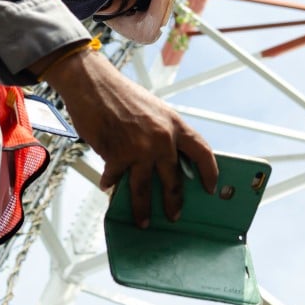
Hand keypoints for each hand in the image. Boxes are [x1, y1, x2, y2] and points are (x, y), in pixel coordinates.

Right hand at [42, 48, 217, 227]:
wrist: (93, 84)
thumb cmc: (120, 93)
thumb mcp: (152, 110)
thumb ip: (161, 133)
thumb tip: (163, 161)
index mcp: (173, 123)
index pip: (202, 151)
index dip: (210, 171)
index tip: (211, 187)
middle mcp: (161, 138)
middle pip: (174, 179)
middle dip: (174, 202)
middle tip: (174, 215)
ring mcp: (140, 149)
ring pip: (145, 189)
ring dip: (143, 209)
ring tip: (142, 220)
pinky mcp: (117, 156)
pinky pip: (115, 179)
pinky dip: (110, 184)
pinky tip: (107, 186)